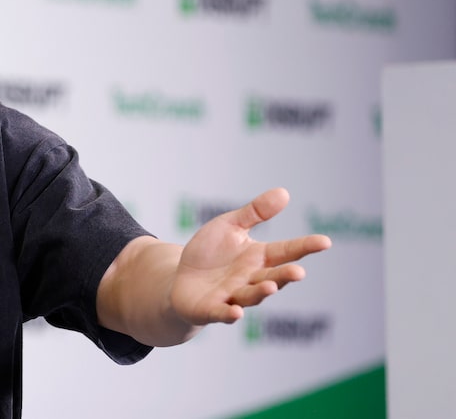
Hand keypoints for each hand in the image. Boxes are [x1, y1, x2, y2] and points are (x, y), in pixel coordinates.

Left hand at [171, 188, 331, 325]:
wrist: (181, 279)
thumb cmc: (210, 253)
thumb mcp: (230, 226)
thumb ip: (255, 212)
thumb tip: (284, 192)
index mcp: (258, 257)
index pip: (285, 251)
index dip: (305, 247)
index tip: (325, 241)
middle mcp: (250, 279)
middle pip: (272, 278)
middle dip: (285, 276)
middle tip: (299, 272)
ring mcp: (232, 296)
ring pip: (250, 296)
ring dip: (261, 292)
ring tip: (270, 286)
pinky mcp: (211, 309)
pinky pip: (221, 313)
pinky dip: (229, 314)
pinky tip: (236, 313)